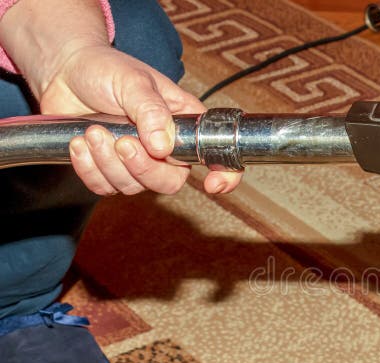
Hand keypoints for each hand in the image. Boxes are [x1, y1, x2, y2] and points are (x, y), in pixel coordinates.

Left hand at [40, 45, 241, 195]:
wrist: (66, 70)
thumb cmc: (107, 69)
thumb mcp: (133, 81)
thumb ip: (151, 111)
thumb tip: (163, 147)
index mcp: (184, 125)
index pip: (216, 155)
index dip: (224, 175)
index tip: (211, 184)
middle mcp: (165, 148)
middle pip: (169, 182)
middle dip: (143, 168)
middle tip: (122, 143)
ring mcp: (136, 162)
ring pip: (133, 187)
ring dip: (108, 164)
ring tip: (92, 132)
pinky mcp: (107, 170)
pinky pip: (104, 187)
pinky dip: (89, 170)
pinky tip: (79, 144)